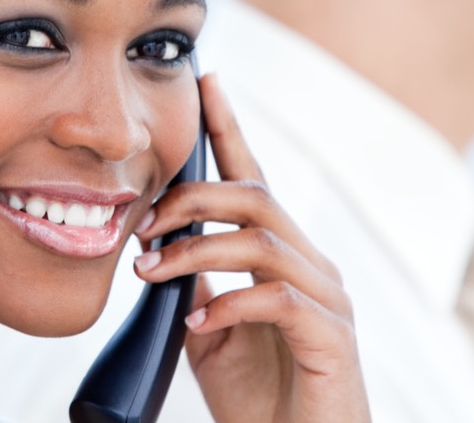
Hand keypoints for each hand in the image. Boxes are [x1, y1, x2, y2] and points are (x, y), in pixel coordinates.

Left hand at [133, 74, 369, 422]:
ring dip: (194, 252)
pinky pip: (277, 299)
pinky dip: (228, 306)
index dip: (230, 128)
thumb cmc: (261, 396)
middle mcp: (311, 265)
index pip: (253, 178)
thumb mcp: (213, 332)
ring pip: (261, 240)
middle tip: (141, 226)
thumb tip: (164, 251)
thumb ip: (198, 287)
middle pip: (255, 196)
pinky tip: (197, 325)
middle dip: (190, 199)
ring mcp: (327, 298)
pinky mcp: (332, 337)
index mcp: (281, 256)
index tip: (206, 83)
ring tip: (150, 275)